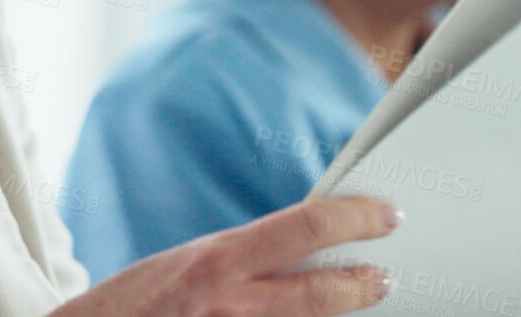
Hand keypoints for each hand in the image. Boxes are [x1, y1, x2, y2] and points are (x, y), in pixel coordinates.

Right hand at [51, 195, 399, 316]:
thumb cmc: (132, 304)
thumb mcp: (185, 263)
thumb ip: (240, 259)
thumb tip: (298, 250)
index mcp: (218, 259)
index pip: (304, 228)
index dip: (354, 220)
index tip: (385, 214)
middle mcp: (228, 302)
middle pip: (319, 292)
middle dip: (363, 283)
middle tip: (389, 275)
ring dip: (338, 315)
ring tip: (363, 299)